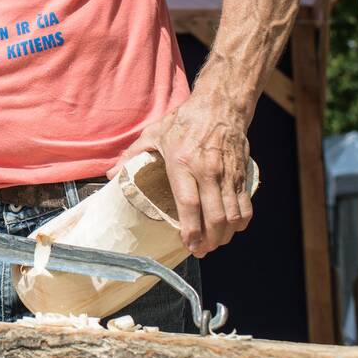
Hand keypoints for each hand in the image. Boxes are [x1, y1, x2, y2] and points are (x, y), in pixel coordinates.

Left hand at [111, 101, 252, 257]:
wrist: (220, 106)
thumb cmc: (185, 121)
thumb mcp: (154, 134)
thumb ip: (133, 156)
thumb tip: (111, 174)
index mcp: (182, 163)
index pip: (189, 203)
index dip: (190, 229)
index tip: (188, 244)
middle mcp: (207, 171)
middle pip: (214, 216)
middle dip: (209, 241)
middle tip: (200, 251)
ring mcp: (227, 174)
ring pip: (233, 215)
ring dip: (225, 236)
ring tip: (214, 244)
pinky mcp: (242, 174)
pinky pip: (246, 206)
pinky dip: (240, 223)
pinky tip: (231, 229)